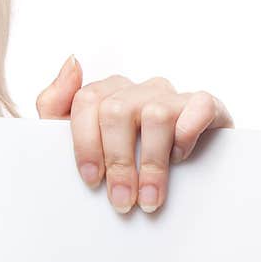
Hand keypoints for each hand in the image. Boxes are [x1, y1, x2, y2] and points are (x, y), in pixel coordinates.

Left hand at [36, 55, 233, 213]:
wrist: (176, 177)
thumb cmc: (116, 156)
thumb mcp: (72, 135)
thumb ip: (55, 102)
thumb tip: (72, 61)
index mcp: (106, 93)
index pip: (86, 101)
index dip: (85, 142)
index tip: (91, 180)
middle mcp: (137, 90)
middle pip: (117, 111)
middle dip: (117, 161)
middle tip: (121, 199)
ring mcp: (171, 96)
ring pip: (155, 114)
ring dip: (151, 163)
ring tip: (149, 197)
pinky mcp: (205, 106)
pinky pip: (199, 106)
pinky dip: (187, 134)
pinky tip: (179, 158)